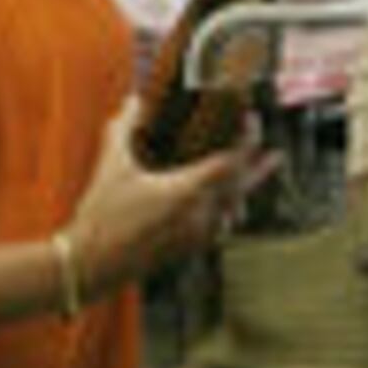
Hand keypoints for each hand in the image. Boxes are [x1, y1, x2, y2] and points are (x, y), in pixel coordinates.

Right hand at [64, 100, 267, 295]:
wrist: (91, 265)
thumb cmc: (102, 217)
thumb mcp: (112, 166)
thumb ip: (124, 129)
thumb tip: (134, 102)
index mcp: (186, 191)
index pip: (232, 161)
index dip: (247, 138)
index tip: (249, 121)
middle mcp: (199, 215)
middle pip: (243, 188)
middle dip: (261, 170)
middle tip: (276, 155)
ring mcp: (196, 235)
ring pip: (232, 210)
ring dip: (243, 193)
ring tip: (248, 180)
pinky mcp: (187, 250)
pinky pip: (218, 228)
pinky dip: (224, 213)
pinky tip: (219, 209)